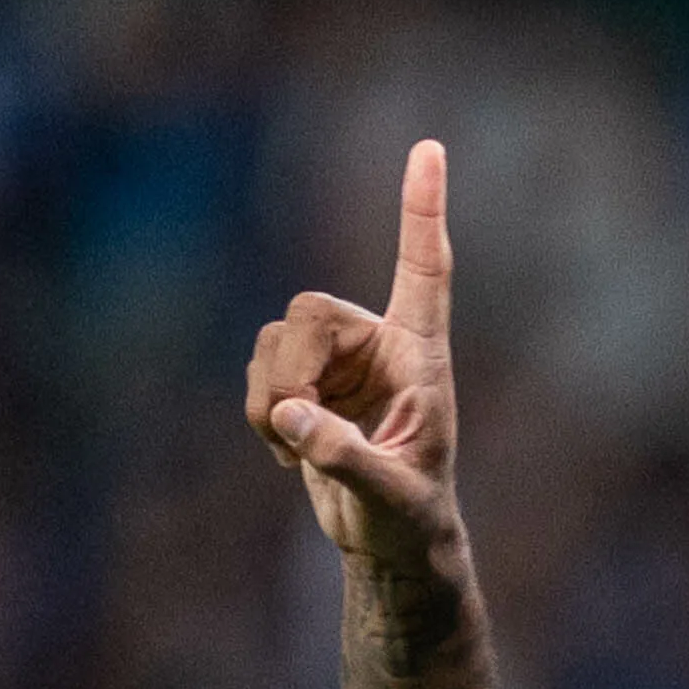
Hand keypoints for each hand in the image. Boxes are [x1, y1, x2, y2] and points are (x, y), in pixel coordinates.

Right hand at [246, 139, 458, 571]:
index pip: (424, 271)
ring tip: (299, 449)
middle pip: (308, 313)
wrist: (389, 541)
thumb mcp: (390, 496)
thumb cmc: (410, 519)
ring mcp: (339, 360)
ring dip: (271, 396)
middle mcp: (379, 344)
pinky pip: (258, 369)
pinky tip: (289, 447)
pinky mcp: (304, 381)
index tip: (429, 147)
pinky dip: (262, 411)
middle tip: (294, 429)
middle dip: (288, 370)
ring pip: (274, 340)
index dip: (422, 210)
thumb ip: (345, 457)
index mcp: (421, 356)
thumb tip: (292, 416)